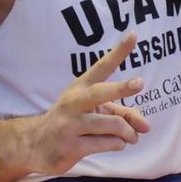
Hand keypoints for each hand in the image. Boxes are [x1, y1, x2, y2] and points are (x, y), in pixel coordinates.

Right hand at [25, 33, 151, 175]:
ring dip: (129, 132)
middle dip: (122, 88)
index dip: (118, 52)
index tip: (134, 35)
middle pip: (101, 93)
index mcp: (81, 87)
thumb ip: (122, 114)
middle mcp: (74, 102)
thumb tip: (146, 127)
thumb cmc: (72, 121)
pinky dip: (118, 144)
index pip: (102, 66)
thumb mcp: (94, 111)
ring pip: (112, 124)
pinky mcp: (72, 146)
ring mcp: (71, 125)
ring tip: (132, 136)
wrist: (34, 144)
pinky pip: (107, 143)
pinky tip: (115, 143)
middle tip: (139, 83)